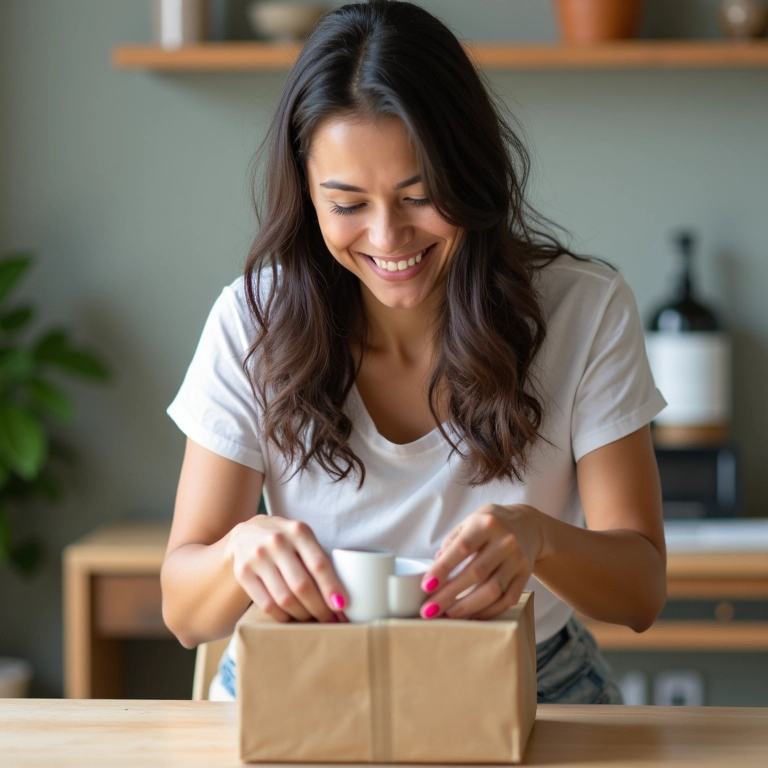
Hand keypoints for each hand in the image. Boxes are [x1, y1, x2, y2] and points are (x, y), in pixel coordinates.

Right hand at [227, 515, 348, 622]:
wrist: (248, 532)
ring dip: (303, 615)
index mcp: (298, 531)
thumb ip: (318, 559)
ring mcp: (258, 557)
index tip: (342, 606)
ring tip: (312, 619)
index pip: (319, 565)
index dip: (332, 589)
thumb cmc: (286, 540)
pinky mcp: (243, 572)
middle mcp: (277, 542)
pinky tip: (291, 617)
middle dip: (319, 608)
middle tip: (329, 619)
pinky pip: (266, 604)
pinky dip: (283, 616)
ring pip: (285, 599)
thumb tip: (340, 598)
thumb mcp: (303, 539)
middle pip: (302, 586)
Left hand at [419, 504, 542, 619]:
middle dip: (449, 595)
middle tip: (429, 610)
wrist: (528, 525)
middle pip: (476, 573)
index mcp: (487, 524)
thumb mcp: (470, 521)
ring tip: (447, 616)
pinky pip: (507, 600)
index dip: (443, 568)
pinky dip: (488, 611)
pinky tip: (471, 616)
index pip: (462, 548)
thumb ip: (452, 542)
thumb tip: (436, 569)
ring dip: (467, 607)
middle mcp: (505, 541)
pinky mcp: (525, 576)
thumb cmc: (490, 525)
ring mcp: (518, 560)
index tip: (426, 586)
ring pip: (492, 590)